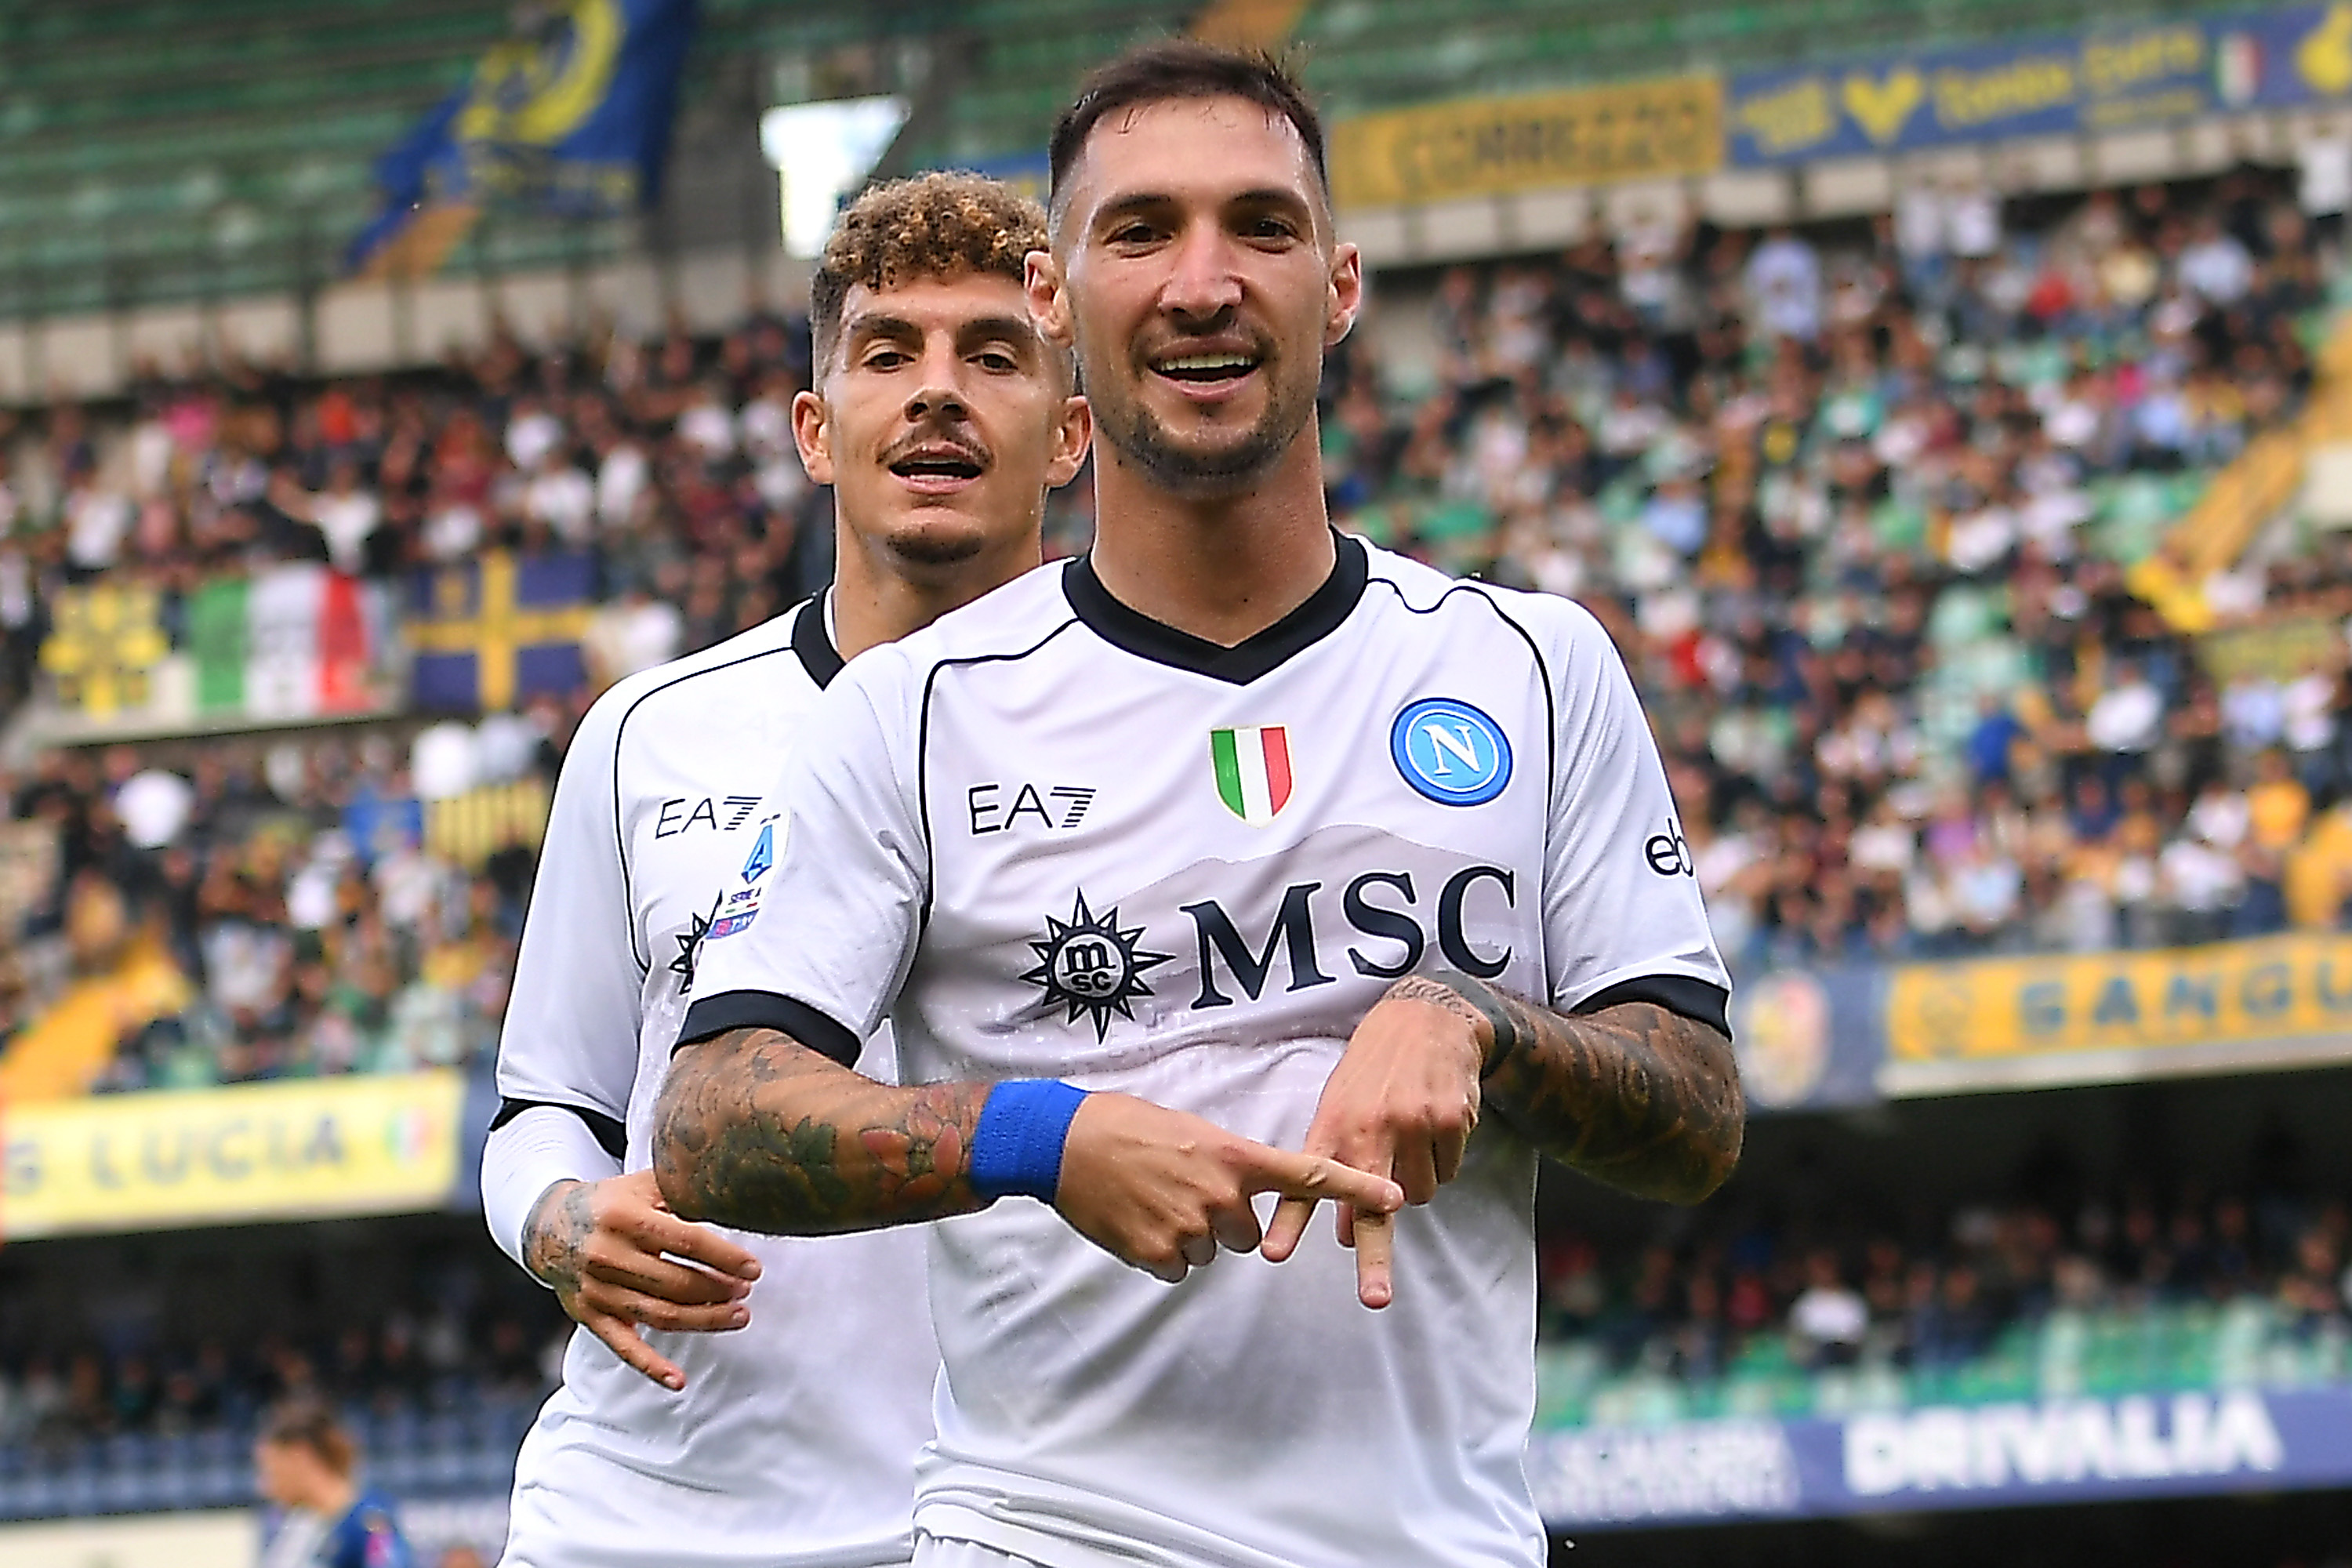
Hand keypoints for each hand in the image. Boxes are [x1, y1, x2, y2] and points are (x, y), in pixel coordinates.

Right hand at [523, 1170, 764, 1389]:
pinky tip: (678, 1381)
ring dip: (704, 1321)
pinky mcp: (590, 1317)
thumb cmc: (612, 1204)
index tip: (754, 1268)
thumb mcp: (643, 1184)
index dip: (725, 1257)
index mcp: (626, 1218)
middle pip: (677, 1283)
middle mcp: (608, 1255)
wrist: (549, 1227)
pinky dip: (651, 1367)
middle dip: (719, 1291)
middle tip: (746, 1291)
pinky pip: (623, 1348)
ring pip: (660, 1315)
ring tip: (738, 1316)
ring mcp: (598, 1291)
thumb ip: (683, 1191)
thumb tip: (736, 1201)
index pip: (687, 1241)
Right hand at [1053, 1093, 1402, 1287]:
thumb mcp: (1190, 1130)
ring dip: (1192, 1236)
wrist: (1064, 1143)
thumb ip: (1228, 1162)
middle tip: (1184, 1191)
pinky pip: (1180, 1268)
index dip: (1354, 1188)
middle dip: (1226, 1220)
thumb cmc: (1127, 1125)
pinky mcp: (1158, 1255)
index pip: (1306, 1176)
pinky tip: (1139, 1222)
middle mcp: (1220, 1195)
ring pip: (1214, 1252)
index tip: (1393, 1199)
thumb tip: (1246, 1192)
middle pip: (1252, 1234)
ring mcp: (1190, 1228)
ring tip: (1154, 1201)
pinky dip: (1163, 1252)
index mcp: (1233, 1157)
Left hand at [1262, 980, 1486, 1308]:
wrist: (1426, 1019)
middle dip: (1374, 1257)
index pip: (1308, 1182)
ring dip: (1411, 1185)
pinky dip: (1440, 1162)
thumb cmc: (1373, 1070)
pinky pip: (1447, 1173)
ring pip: (1417, 1196)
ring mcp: (1412, 1126)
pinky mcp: (1449, 1122)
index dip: (1292, 1221)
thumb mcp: (1341, 1106)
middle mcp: (1371, 1128)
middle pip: (1373, 1207)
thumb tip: (1347, 1235)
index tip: (1274, 1254)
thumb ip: (1337, 1166)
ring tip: (1406, 1140)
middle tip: (1373, 1299)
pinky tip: (1431, 1127)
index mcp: (1334, 1124)